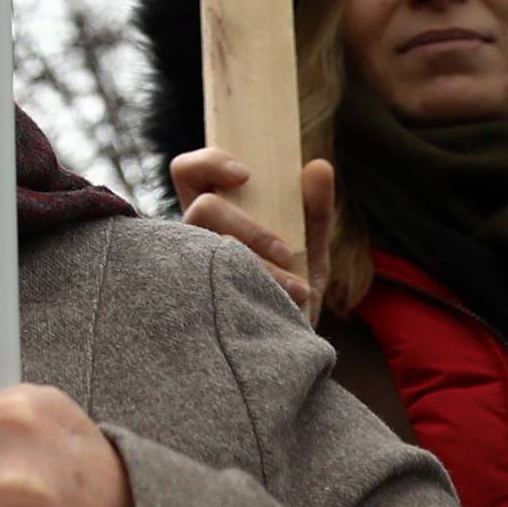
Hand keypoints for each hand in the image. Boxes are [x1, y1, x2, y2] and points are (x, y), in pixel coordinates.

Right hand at [171, 145, 335, 325]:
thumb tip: (319, 166)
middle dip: (245, 225)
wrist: (290, 344)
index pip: (189, 171)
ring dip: (259, 263)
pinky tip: (291, 300)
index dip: (209, 162)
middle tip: (283, 248)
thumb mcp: (310, 243)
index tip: (245, 174)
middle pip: (200, 207)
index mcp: (213, 211)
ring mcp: (194, 270)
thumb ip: (316, 208)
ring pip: (211, 249)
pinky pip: (219, 286)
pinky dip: (264, 288)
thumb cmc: (293, 284)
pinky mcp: (201, 301)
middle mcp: (196, 237)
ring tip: (298, 285)